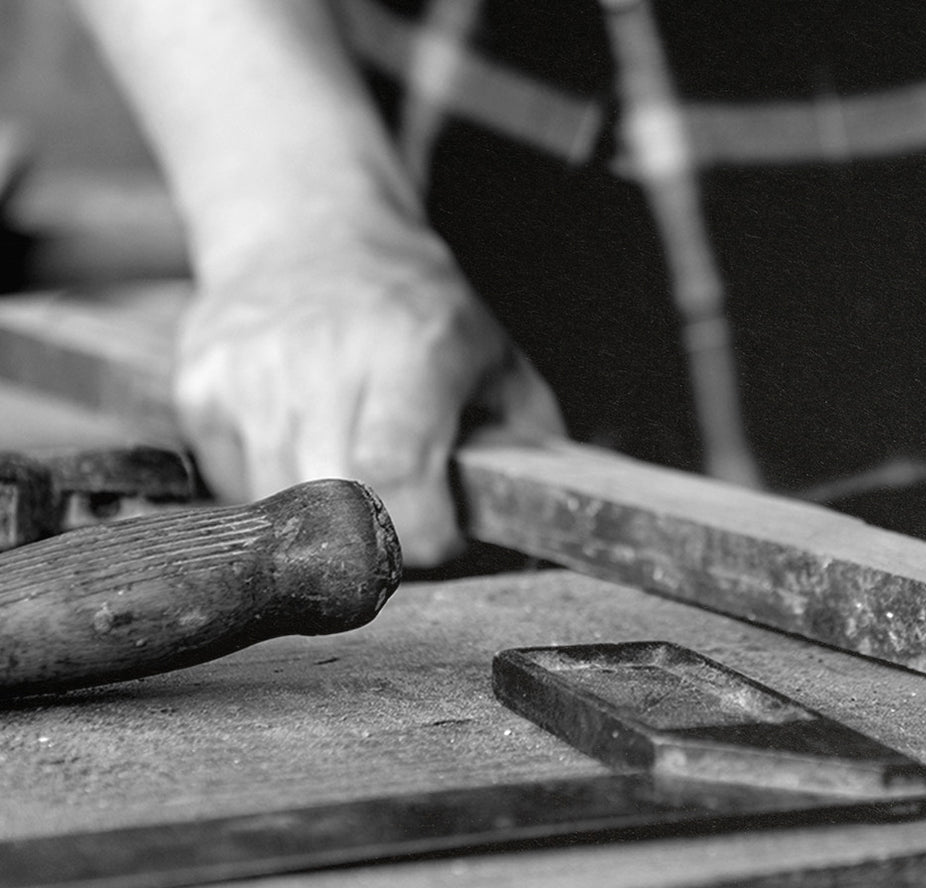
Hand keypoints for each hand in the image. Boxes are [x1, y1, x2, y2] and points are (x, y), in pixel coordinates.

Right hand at [175, 225, 562, 566]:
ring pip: (277, 502)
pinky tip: (300, 440)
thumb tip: (545, 512)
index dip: (421, 529)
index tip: (442, 534)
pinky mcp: (199, 386)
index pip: (394, 470)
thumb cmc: (414, 307)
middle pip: (332, 500)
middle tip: (403, 512)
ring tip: (352, 470)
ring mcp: (251, 369)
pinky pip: (233, 481)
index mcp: (411, 346)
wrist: (309, 232)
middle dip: (376, 534)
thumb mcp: (494, 356)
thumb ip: (527, 438)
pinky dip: (270, 484)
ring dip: (320, 515)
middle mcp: (324, 353)